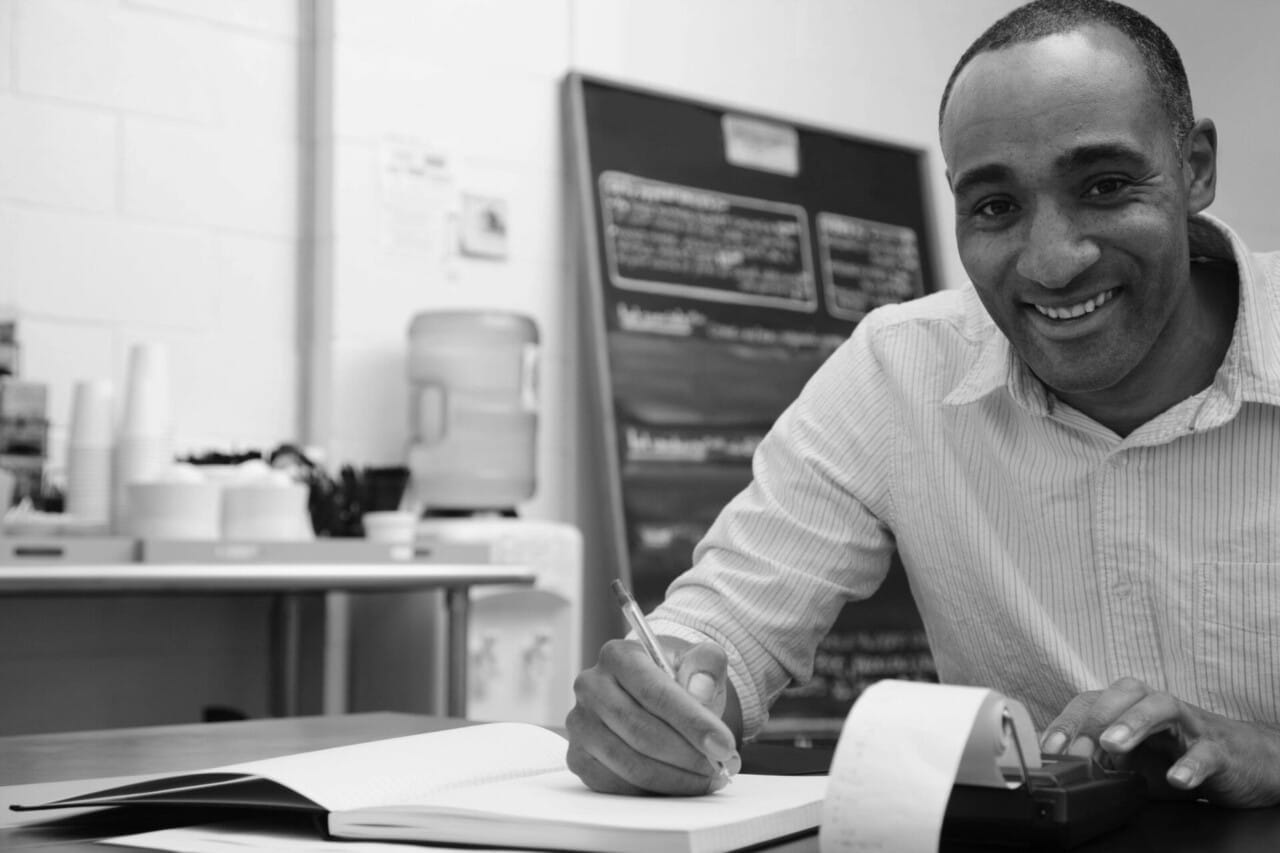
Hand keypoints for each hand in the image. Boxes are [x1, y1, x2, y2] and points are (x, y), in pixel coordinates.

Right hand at [565, 636, 741, 794]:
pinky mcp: (579, 757)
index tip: (723, 746)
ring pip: (630, 765)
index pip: (655, 693)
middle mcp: (591, 687)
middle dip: (688, 756)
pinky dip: (654, 791)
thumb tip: (700, 690)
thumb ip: (707, 664)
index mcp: (618, 656)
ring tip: (707, 777)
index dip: (692, 723)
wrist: (656, 694)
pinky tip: (680, 783)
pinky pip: (616, 785)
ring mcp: (580, 724)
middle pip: (641, 732)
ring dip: (676, 778)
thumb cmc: (678, 678)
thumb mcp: (700, 660)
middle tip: (721, 767)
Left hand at [1041, 677, 1279, 806]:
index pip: (1092, 700)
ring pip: (1163, 706)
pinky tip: (1176, 779)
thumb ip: (1100, 760)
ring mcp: (1190, 724)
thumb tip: (1062, 767)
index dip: (1068, 720)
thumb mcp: (1133, 760)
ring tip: (1112, 745)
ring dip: (1134, 722)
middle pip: (1125, 693)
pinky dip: (1190, 764)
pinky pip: (1206, 751)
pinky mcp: (1220, 749)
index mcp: (1131, 706)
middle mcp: (1158, 706)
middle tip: (1079, 746)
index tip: (1051, 747)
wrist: (1243, 762)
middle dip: (1096, 717)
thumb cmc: (1178, 754)